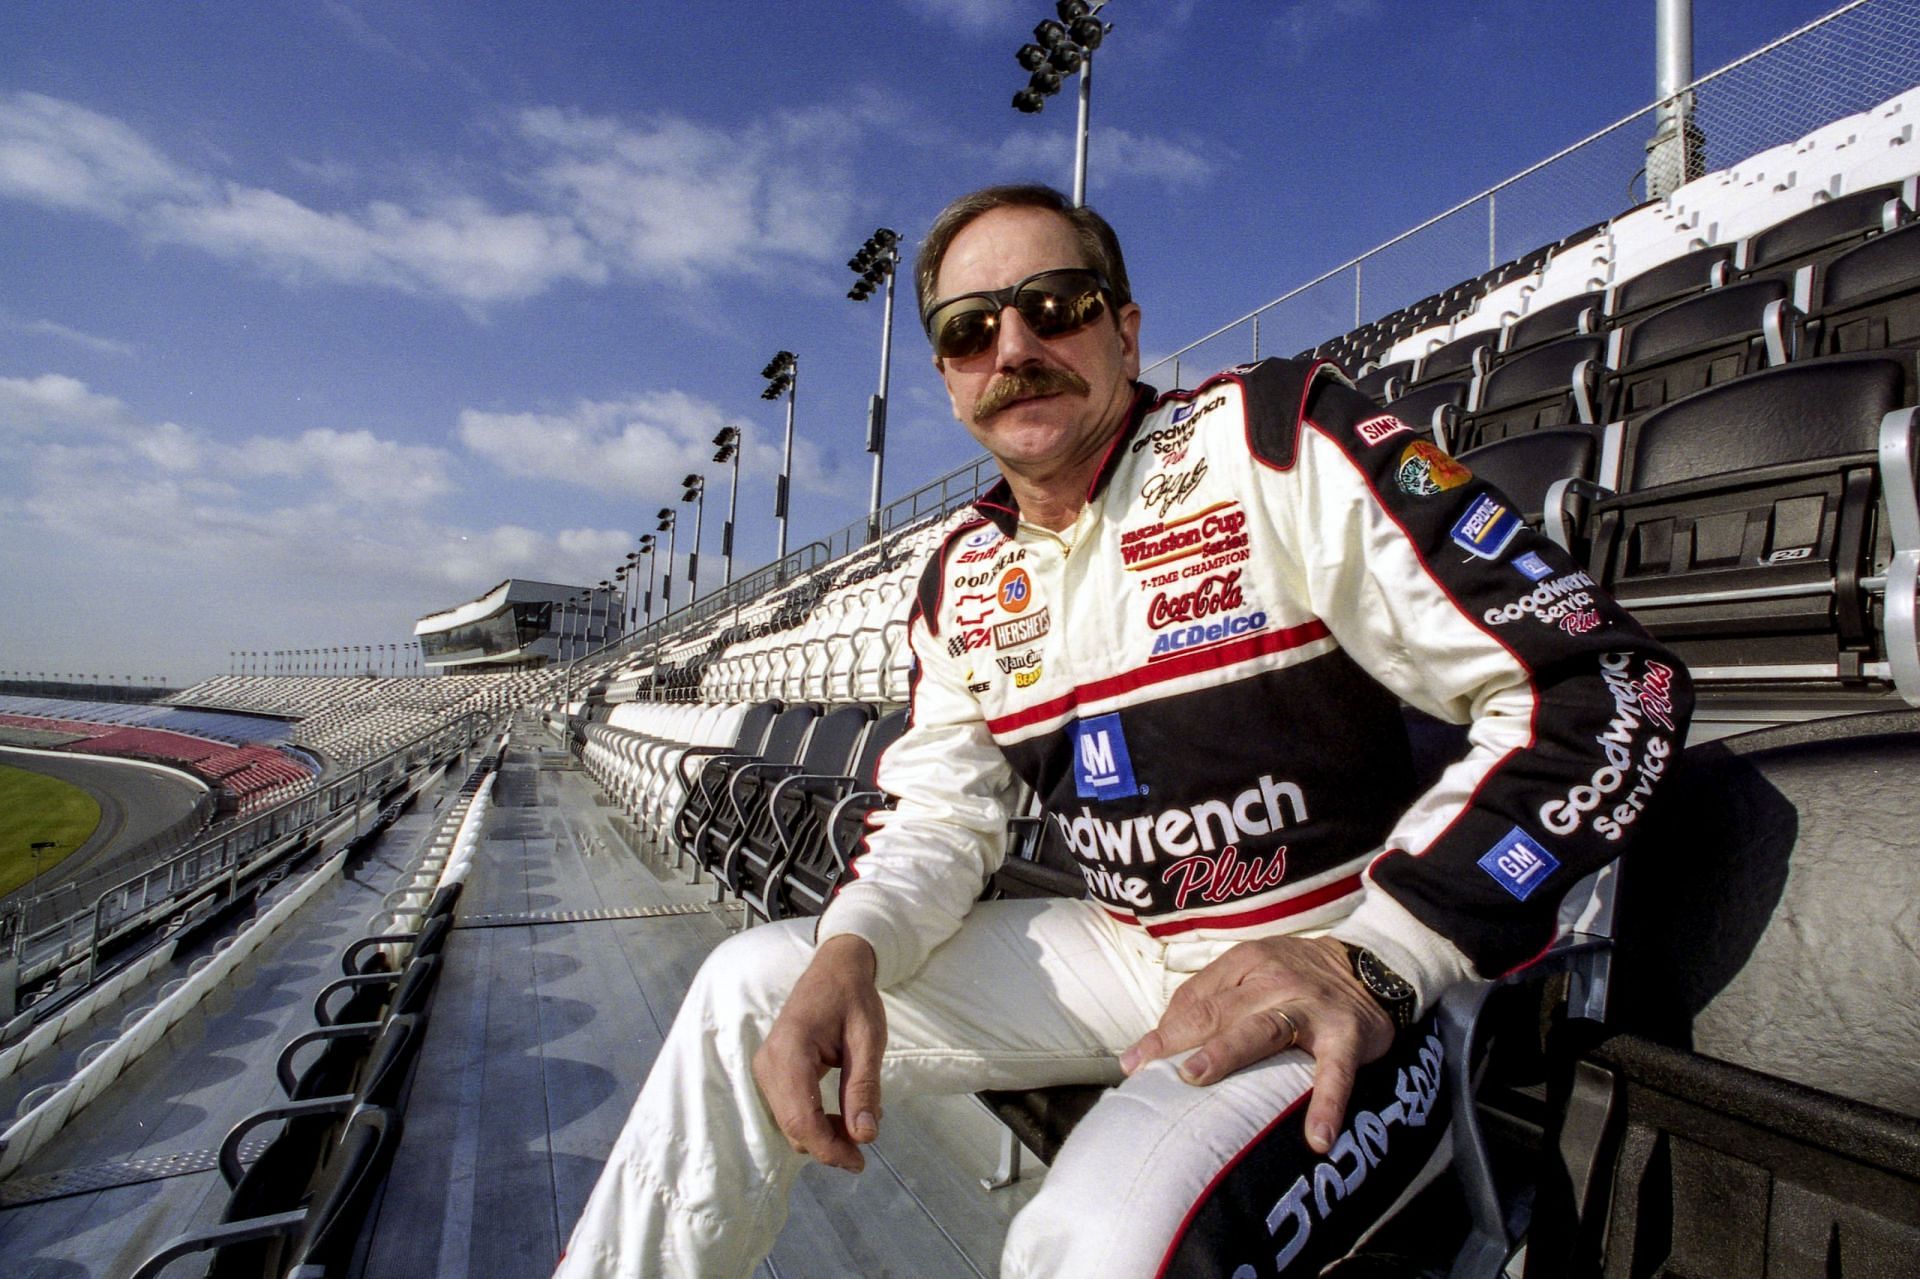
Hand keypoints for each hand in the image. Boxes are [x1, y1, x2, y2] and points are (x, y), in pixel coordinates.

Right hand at [750, 935, 887, 1171]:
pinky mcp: (771, 1073)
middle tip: (866, 1146)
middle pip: (793, 1127)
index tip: (859, 1162)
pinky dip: (814, 1121)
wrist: (835, 968)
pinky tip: (841, 1114)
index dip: (829, 1149)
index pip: (801, 1119)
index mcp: (790, 1051)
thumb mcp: (868, 1040)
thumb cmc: (853, 998)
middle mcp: (768, 1063)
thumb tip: (865, 1137)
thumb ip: (864, 1087)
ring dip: (823, 1135)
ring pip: (790, 1124)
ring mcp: (765, 1068)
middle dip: (829, 1145)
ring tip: (859, 1122)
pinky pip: (789, 1111)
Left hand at [1119, 934, 1394, 1152]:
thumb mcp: (1250, 973)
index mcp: (1244, 963)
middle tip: (1154, 1072)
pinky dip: (1327, 1103)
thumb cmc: (1294, 979)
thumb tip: (1155, 1044)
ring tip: (1197, 1080)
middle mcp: (1273, 980)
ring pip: (1263, 1029)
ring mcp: (1310, 1007)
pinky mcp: (1347, 1035)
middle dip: (1183, 1040)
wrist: (1370, 968)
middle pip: (1219, 1012)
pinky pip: (1335, 1071)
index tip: (1132, 1066)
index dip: (1162, 1033)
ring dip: (1229, 1054)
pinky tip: (1317, 1138)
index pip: (1194, 1000)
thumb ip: (1206, 1000)